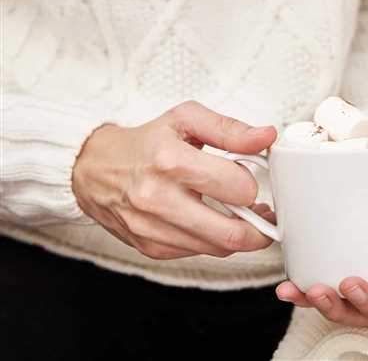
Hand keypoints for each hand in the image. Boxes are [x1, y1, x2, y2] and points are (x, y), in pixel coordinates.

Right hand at [72, 100, 276, 258]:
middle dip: (260, 227)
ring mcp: (153, 228)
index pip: (237, 187)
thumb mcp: (186, 120)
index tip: (251, 177)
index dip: (253, 183)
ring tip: (242, 214)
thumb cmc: (144, 143)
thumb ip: (230, 129)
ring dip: (241, 235)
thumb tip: (266, 137)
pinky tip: (214, 221)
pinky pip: (199, 253)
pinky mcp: (151, 248)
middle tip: (266, 214)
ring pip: (219, 247)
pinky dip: (214, 240)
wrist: (94, 169)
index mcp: (171, 162)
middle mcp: (159, 199)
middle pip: (232, 232)